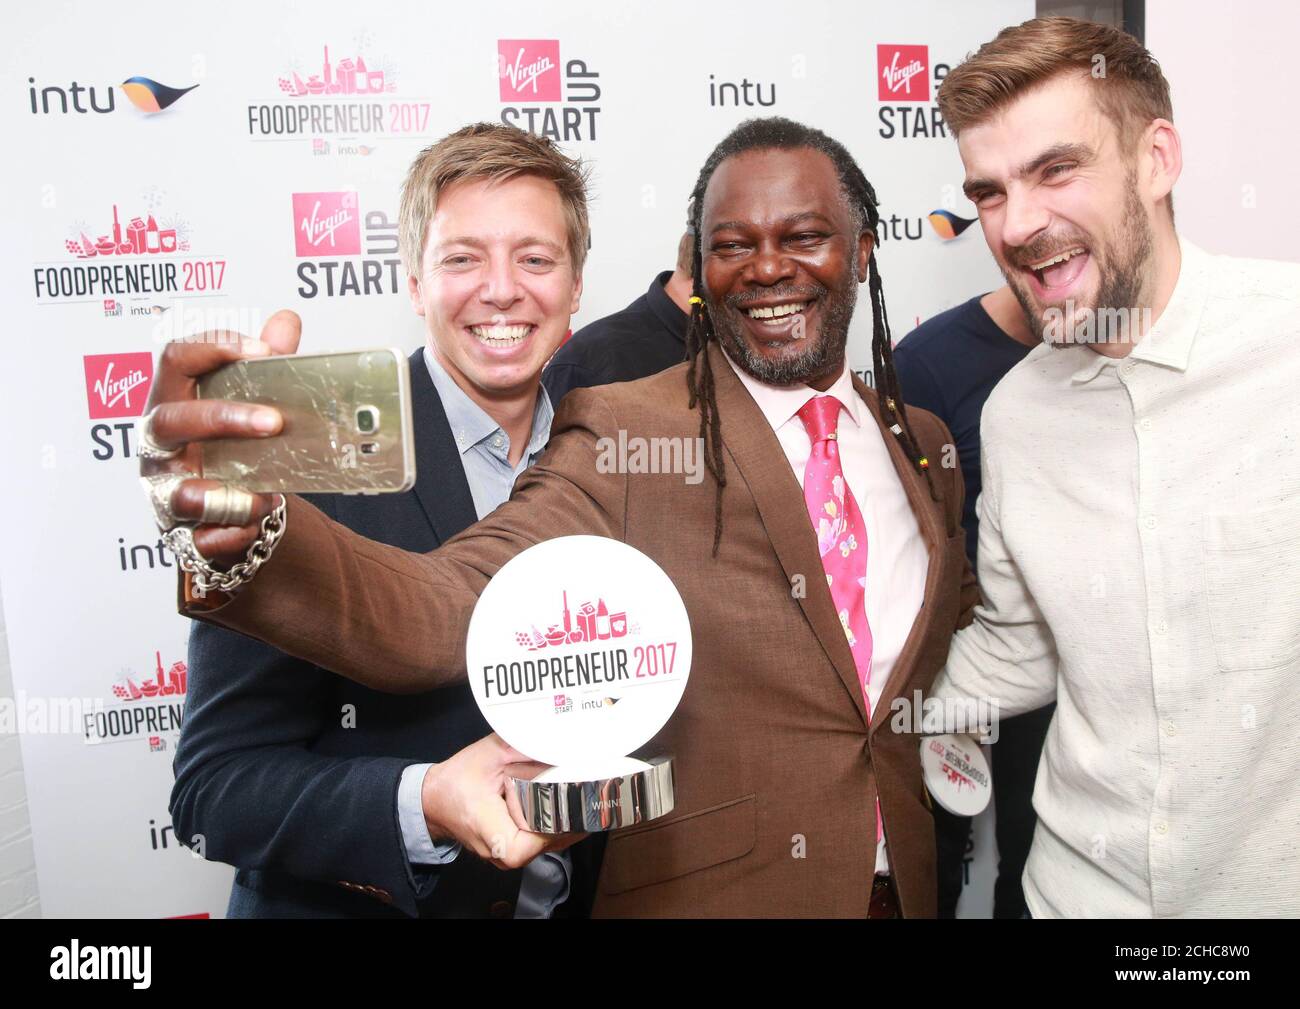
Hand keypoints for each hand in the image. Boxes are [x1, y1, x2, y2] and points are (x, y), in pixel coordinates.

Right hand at [141, 310, 300, 566]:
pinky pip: (200, 539)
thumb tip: (285, 321)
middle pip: (171, 421)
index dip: (214, 348)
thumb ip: (264, 365)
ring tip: (267, 494)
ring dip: (228, 493)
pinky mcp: (180, 534)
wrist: (229, 508)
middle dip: (224, 418)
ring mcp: (164, 490)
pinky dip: (231, 534)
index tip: (262, 350)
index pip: (175, 360)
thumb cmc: (229, 446)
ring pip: (179, 492)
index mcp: (173, 401)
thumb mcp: (246, 402)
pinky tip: (255, 527)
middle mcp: (160, 446)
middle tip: (275, 422)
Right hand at [421, 733, 586, 869]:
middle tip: (590, 795)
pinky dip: (554, 825)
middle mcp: (499, 852)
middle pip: (545, 845)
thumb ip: (526, 745)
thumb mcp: (491, 752)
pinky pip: (538, 842)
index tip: (572, 805)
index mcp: (490, 831)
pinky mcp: (510, 850)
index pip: (527, 846)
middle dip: (569, 821)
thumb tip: (561, 740)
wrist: (433, 799)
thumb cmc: (458, 778)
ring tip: (584, 798)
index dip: (553, 829)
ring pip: (545, 845)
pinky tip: (568, 806)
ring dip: (565, 824)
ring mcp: (505, 855)